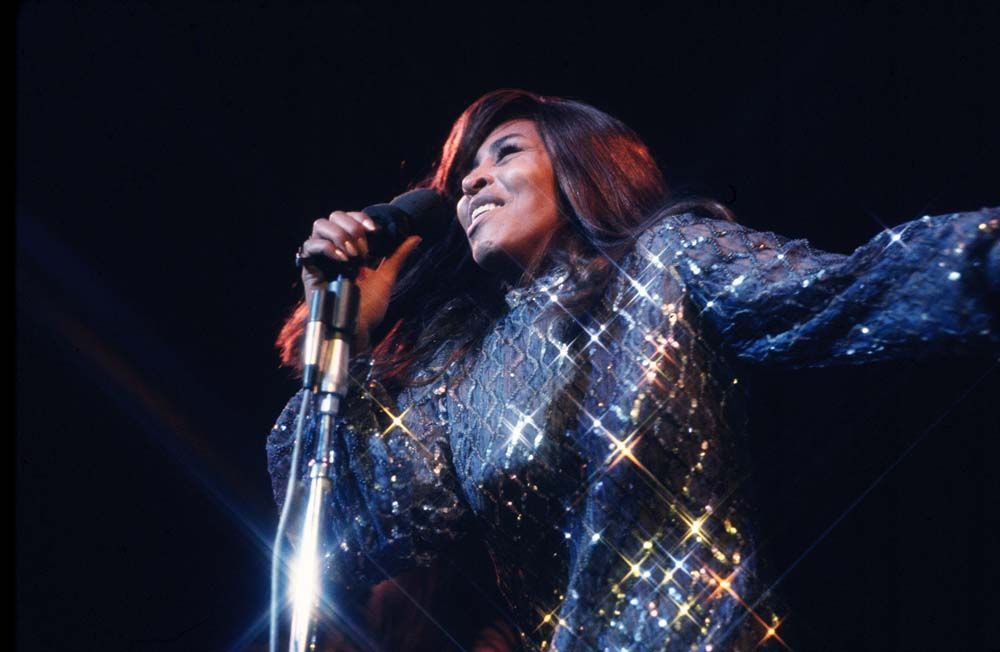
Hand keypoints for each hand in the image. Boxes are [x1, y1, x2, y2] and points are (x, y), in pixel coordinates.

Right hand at [300, 210, 422, 352]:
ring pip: (319, 225)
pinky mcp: (309, 270)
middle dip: (351, 227)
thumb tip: (416, 237)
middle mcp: (333, 250)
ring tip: (353, 256)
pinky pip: (308, 246)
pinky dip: (326, 247)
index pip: (349, 217)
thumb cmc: (369, 308)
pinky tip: (342, 259)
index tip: (375, 231)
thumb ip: (398, 256)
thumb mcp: (387, 277)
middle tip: (363, 250)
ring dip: (339, 235)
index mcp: (349, 248)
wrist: (357, 329)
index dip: (361, 218)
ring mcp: (320, 259)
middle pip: (333, 216)